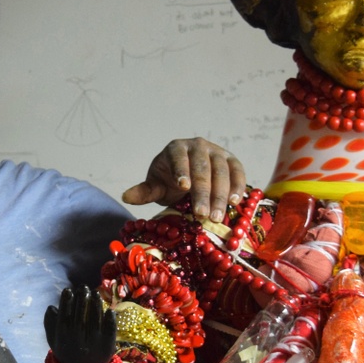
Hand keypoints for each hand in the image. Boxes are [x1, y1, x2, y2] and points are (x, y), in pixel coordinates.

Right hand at [44, 285, 115, 362]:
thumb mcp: (54, 342)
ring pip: (95, 320)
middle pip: (80, 315)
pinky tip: (109, 310)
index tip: (68, 290)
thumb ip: (50, 325)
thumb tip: (52, 307)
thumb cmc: (67, 352)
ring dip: (96, 304)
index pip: (64, 316)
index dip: (66, 302)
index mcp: (64, 338)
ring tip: (95, 293)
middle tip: (83, 287)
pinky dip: (110, 320)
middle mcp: (78, 340)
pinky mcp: (107, 347)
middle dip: (81, 299)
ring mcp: (93, 344)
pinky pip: (109, 330)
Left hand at [121, 137, 246, 219]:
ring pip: (221, 171)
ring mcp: (217, 151)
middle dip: (202, 192)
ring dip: (220, 195)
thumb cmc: (170, 181)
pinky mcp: (232, 160)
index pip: (179, 157)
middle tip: (202, 214)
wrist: (189, 176)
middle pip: (202, 168)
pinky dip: (238, 186)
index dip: (181, 170)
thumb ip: (144, 192)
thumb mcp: (156, 186)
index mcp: (176, 148)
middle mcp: (198, 146)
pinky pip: (237, 172)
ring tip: (216, 216)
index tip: (183, 186)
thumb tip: (126, 197)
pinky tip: (234, 202)